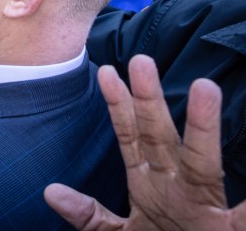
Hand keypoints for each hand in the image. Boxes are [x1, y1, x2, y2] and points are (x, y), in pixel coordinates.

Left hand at [44, 55, 245, 230]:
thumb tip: (50, 192)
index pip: (131, 138)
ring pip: (202, 162)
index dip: (119, 107)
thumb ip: (89, 215)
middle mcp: (177, 187)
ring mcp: (204, 208)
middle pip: (161, 138)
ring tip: (206, 87)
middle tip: (141, 60)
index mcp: (149, 185)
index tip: (105, 72)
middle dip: (150, 101)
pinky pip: (245, 215)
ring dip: (203, 127)